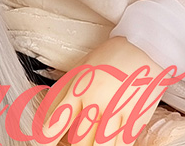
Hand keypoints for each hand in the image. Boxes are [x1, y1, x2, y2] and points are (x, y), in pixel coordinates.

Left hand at [38, 37, 169, 145]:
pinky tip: (111, 143)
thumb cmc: (109, 57)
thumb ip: (64, 90)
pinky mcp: (136, 118)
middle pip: (79, 140)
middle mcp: (95, 101)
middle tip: (76, 144)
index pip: (58, 119)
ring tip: (93, 144)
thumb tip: (47, 113)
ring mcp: (116, 110)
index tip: (43, 144)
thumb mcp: (81, 68)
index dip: (49, 138)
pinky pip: (122, 145)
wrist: (142, 48)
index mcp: (78, 88)